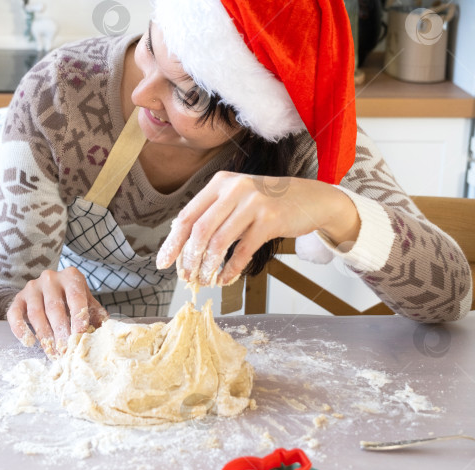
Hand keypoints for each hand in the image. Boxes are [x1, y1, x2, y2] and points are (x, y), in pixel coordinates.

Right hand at [6, 267, 108, 355]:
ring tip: (53, 353)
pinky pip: (14, 314)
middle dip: (61, 332)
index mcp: (71, 277)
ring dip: (45, 335)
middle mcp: (50, 278)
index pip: (76, 298)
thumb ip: (96, 316)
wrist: (49, 289)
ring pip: (36, 313)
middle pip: (54, 307)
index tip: (80, 336)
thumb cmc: (73, 299)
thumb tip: (106, 336)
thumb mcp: (87, 303)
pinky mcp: (18, 298)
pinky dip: (20, 329)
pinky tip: (29, 343)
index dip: (78, 318)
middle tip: (66, 351)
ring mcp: (32, 287)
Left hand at [155, 171, 359, 285]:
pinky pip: (243, 250)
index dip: (173, 242)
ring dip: (208, 266)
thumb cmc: (270, 202)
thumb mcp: (238, 199)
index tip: (163, 262)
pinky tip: (225, 279)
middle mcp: (234, 189)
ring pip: (219, 242)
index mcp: (220, 183)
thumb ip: (214, 215)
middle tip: (186, 277)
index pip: (187, 215)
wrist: (311, 199)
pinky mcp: (270, 220)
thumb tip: (185, 246)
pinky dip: (231, 269)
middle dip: (189, 258)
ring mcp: (253, 203)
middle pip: (200, 230)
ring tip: (205, 280)